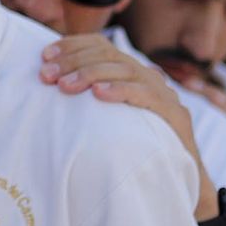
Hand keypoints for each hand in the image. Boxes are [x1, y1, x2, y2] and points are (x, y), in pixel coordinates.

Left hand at [41, 35, 214, 216]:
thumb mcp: (109, 120)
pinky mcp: (175, 114)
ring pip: (126, 70)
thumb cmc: (138, 149)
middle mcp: (148, 77)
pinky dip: (121, 91)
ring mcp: (164, 94)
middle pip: (109, 55)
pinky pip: (147, 95)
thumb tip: (51, 92)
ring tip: (65, 86)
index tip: (44, 55)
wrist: (181, 179)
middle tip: (46, 75)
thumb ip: (89, 103)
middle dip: (74, 62)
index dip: (72, 46)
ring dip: (91, 74)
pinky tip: (99, 93)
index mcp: (132, 74)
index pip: (101, 46)